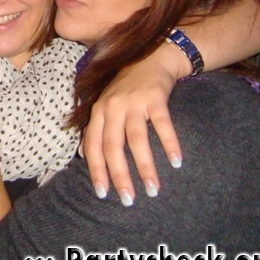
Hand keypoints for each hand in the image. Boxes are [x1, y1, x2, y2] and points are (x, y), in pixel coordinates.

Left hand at [82, 44, 182, 205]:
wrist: (151, 59)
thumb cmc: (126, 90)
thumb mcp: (105, 106)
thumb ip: (96, 129)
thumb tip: (83, 156)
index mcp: (98, 112)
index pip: (93, 146)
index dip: (96, 170)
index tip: (102, 194)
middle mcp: (112, 107)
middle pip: (113, 146)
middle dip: (119, 176)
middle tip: (128, 200)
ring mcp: (133, 102)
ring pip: (136, 140)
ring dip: (145, 167)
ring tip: (153, 190)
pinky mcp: (155, 97)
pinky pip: (163, 125)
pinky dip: (170, 144)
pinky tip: (176, 162)